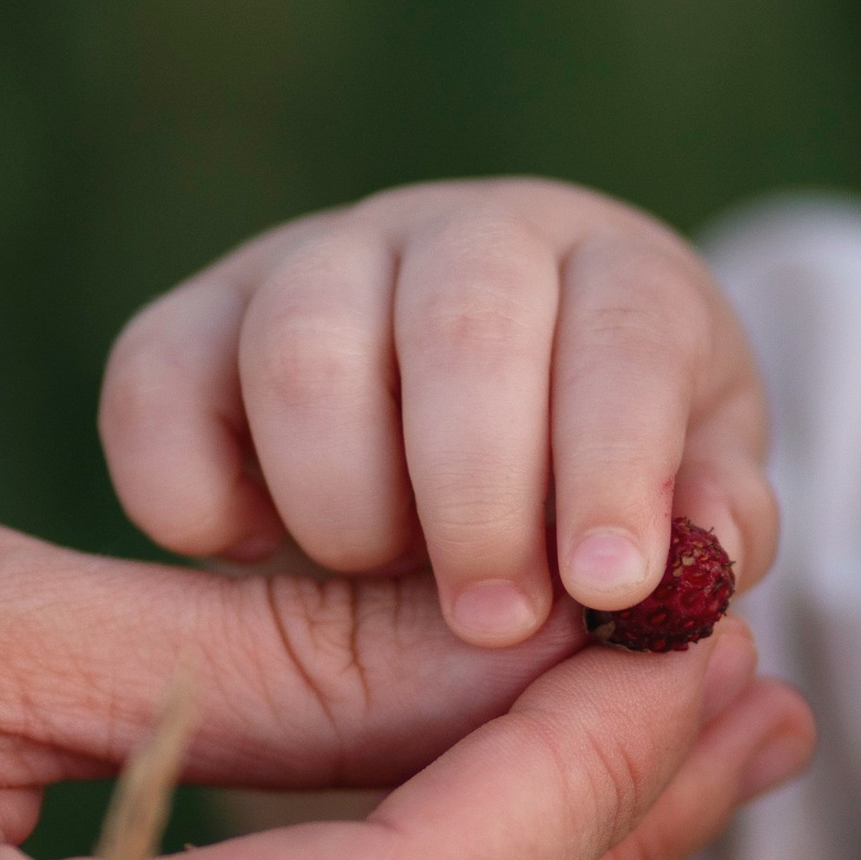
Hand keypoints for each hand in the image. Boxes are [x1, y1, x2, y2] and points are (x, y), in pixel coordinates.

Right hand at [99, 179, 776, 647]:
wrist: (477, 443)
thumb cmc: (603, 490)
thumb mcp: (685, 506)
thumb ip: (709, 532)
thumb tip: (703, 552)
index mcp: (610, 272)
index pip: (627, 329)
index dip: (618, 459)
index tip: (609, 587)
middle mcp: (462, 238)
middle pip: (464, 323)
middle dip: (479, 495)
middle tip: (493, 621)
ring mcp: (316, 265)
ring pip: (303, 347)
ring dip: (345, 500)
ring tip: (378, 585)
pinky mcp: (191, 322)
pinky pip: (152, 380)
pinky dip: (193, 493)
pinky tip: (256, 554)